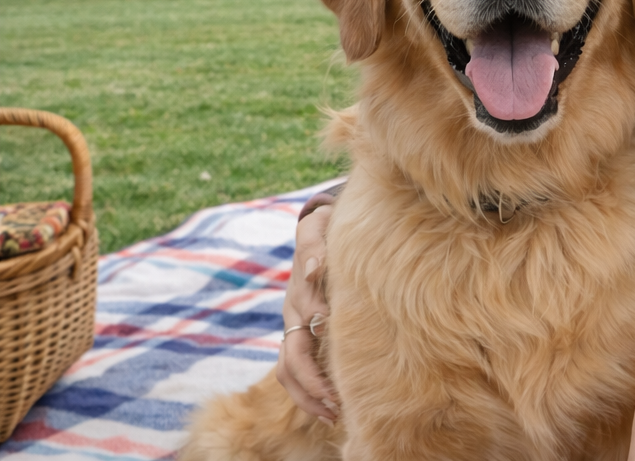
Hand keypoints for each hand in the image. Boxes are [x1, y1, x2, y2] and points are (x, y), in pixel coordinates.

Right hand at [276, 204, 338, 422]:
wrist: (317, 233)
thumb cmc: (325, 229)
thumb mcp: (318, 226)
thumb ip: (314, 243)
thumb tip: (314, 271)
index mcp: (300, 289)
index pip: (305, 311)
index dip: (319, 326)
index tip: (337, 343)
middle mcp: (293, 313)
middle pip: (292, 356)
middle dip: (312, 381)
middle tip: (337, 400)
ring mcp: (294, 328)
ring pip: (289, 372)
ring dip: (309, 396)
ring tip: (334, 414)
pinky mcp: (302, 338)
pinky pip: (297, 375)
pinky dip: (311, 395)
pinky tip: (333, 411)